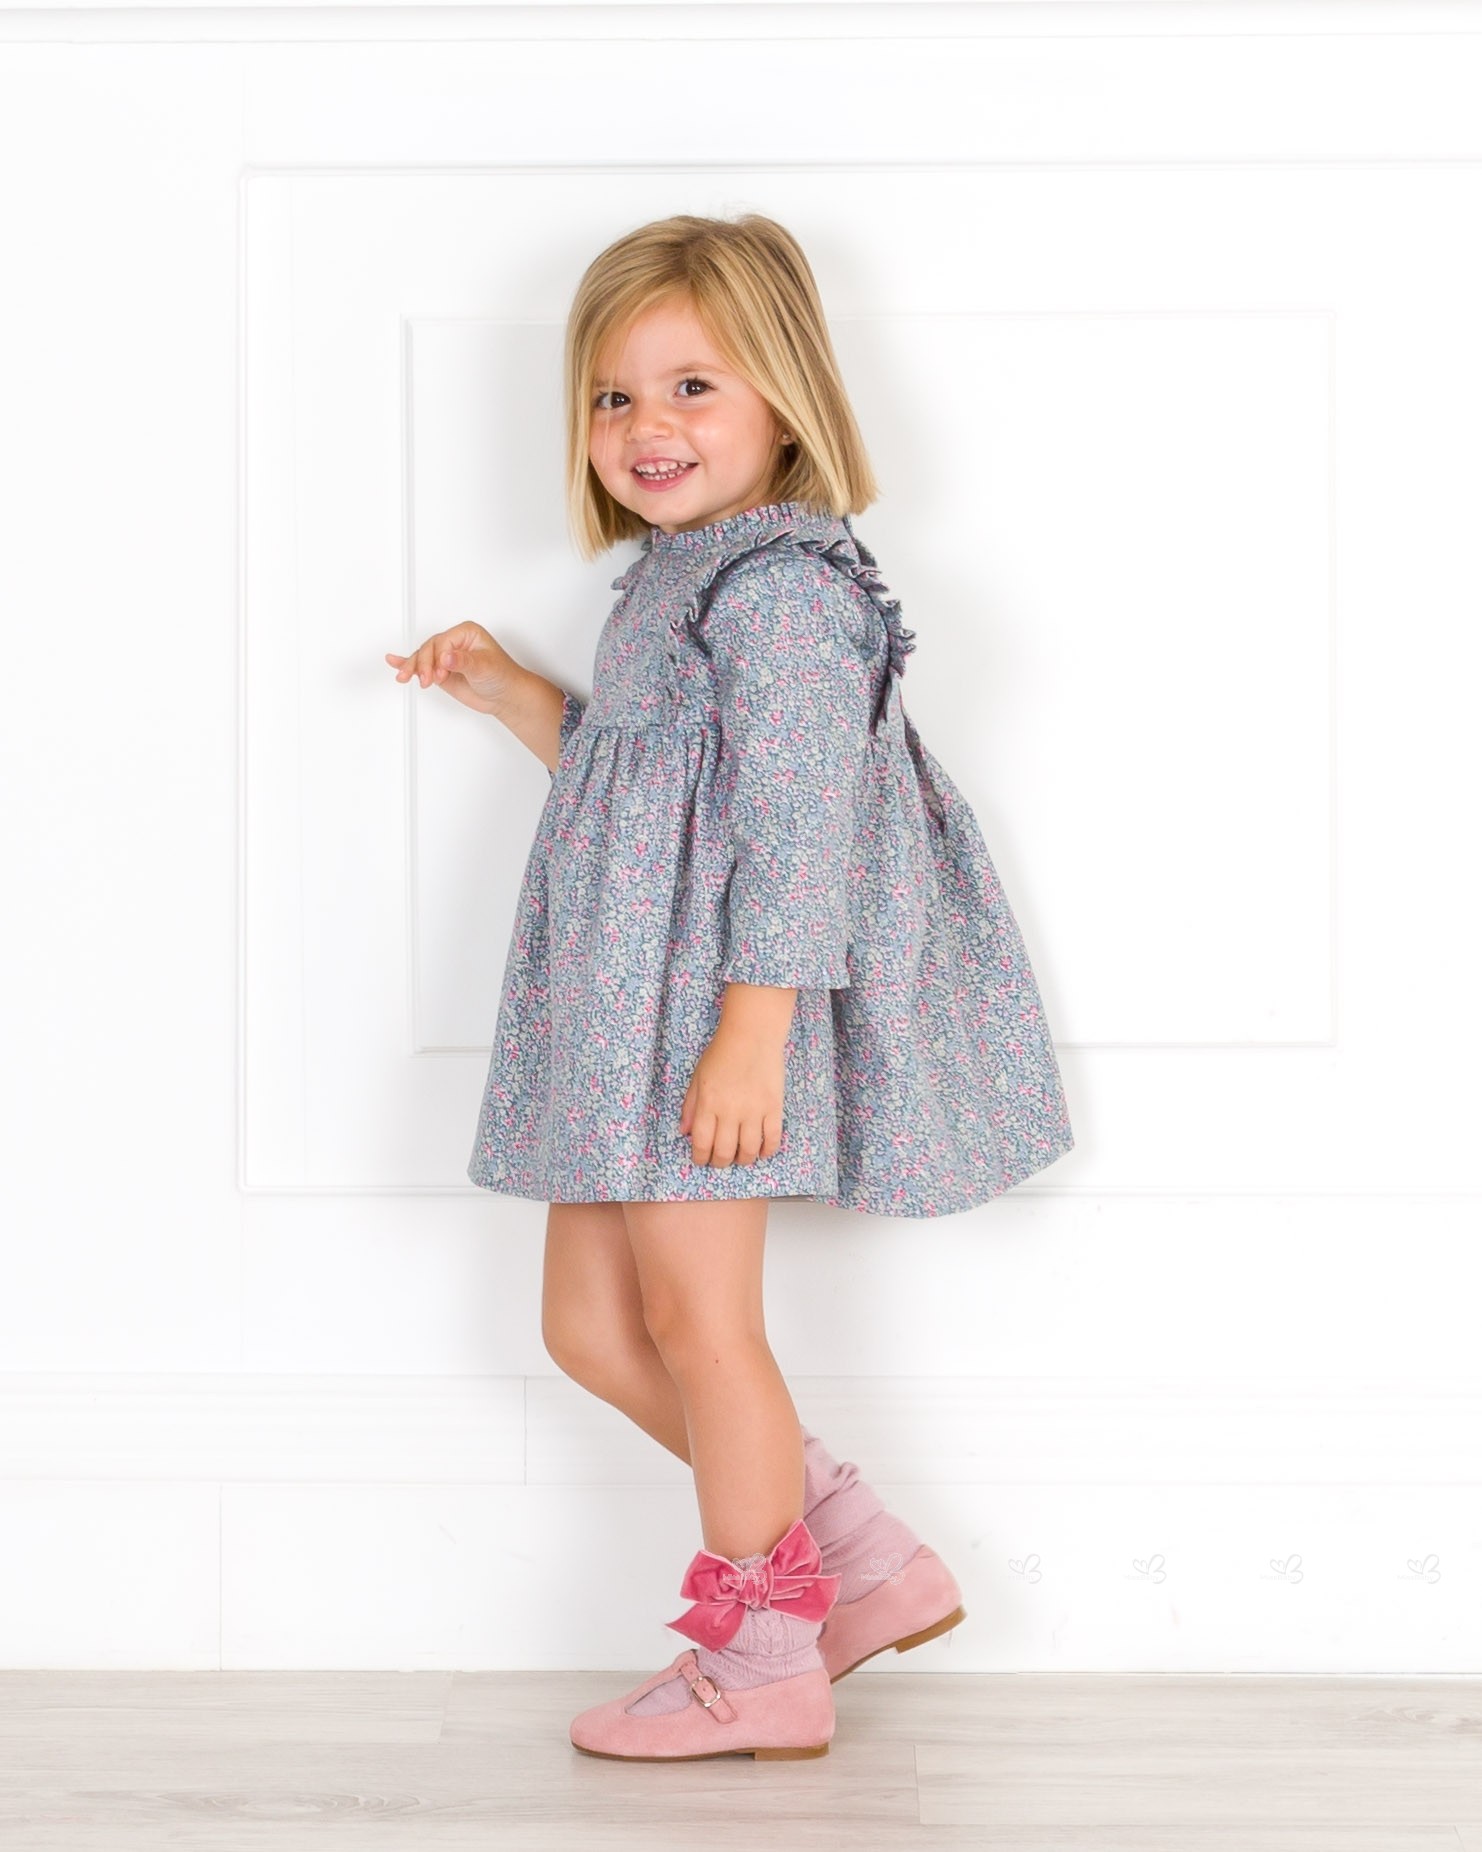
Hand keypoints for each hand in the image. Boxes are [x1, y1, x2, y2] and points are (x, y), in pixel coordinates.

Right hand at [384, 623, 511, 713]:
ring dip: (412, 667)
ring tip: (402, 677)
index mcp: (466, 633)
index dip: (438, 657)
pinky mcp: (440, 671)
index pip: (442, 641)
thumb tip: (445, 657)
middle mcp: (453, 642)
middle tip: (427, 680)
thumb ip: (463, 662)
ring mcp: (445, 657)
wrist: (505, 696)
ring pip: (422, 657)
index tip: (441, 673)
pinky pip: (421, 665)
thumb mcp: (484, 667)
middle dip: (423, 665)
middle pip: (428, 648)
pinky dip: (407, 664)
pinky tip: (393, 662)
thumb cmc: (502, 676)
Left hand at [679, 1021, 784, 1167]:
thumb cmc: (722, 1052)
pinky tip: (761, 1152)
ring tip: (740, 1157)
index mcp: (708, 1103)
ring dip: (743, 1160)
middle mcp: (730, 1111)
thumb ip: (690, 1106)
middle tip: (721, 1160)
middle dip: (720, 1162)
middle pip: (724, 1152)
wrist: (752, 1034)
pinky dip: (766, 1150)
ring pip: (748, 1150)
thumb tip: (684, 1132)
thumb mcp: (698, 1077)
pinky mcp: (774, 1107)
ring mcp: (754, 1110)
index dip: (700, 1158)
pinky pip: (772, 1138)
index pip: (702, 1143)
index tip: (702, 1159)